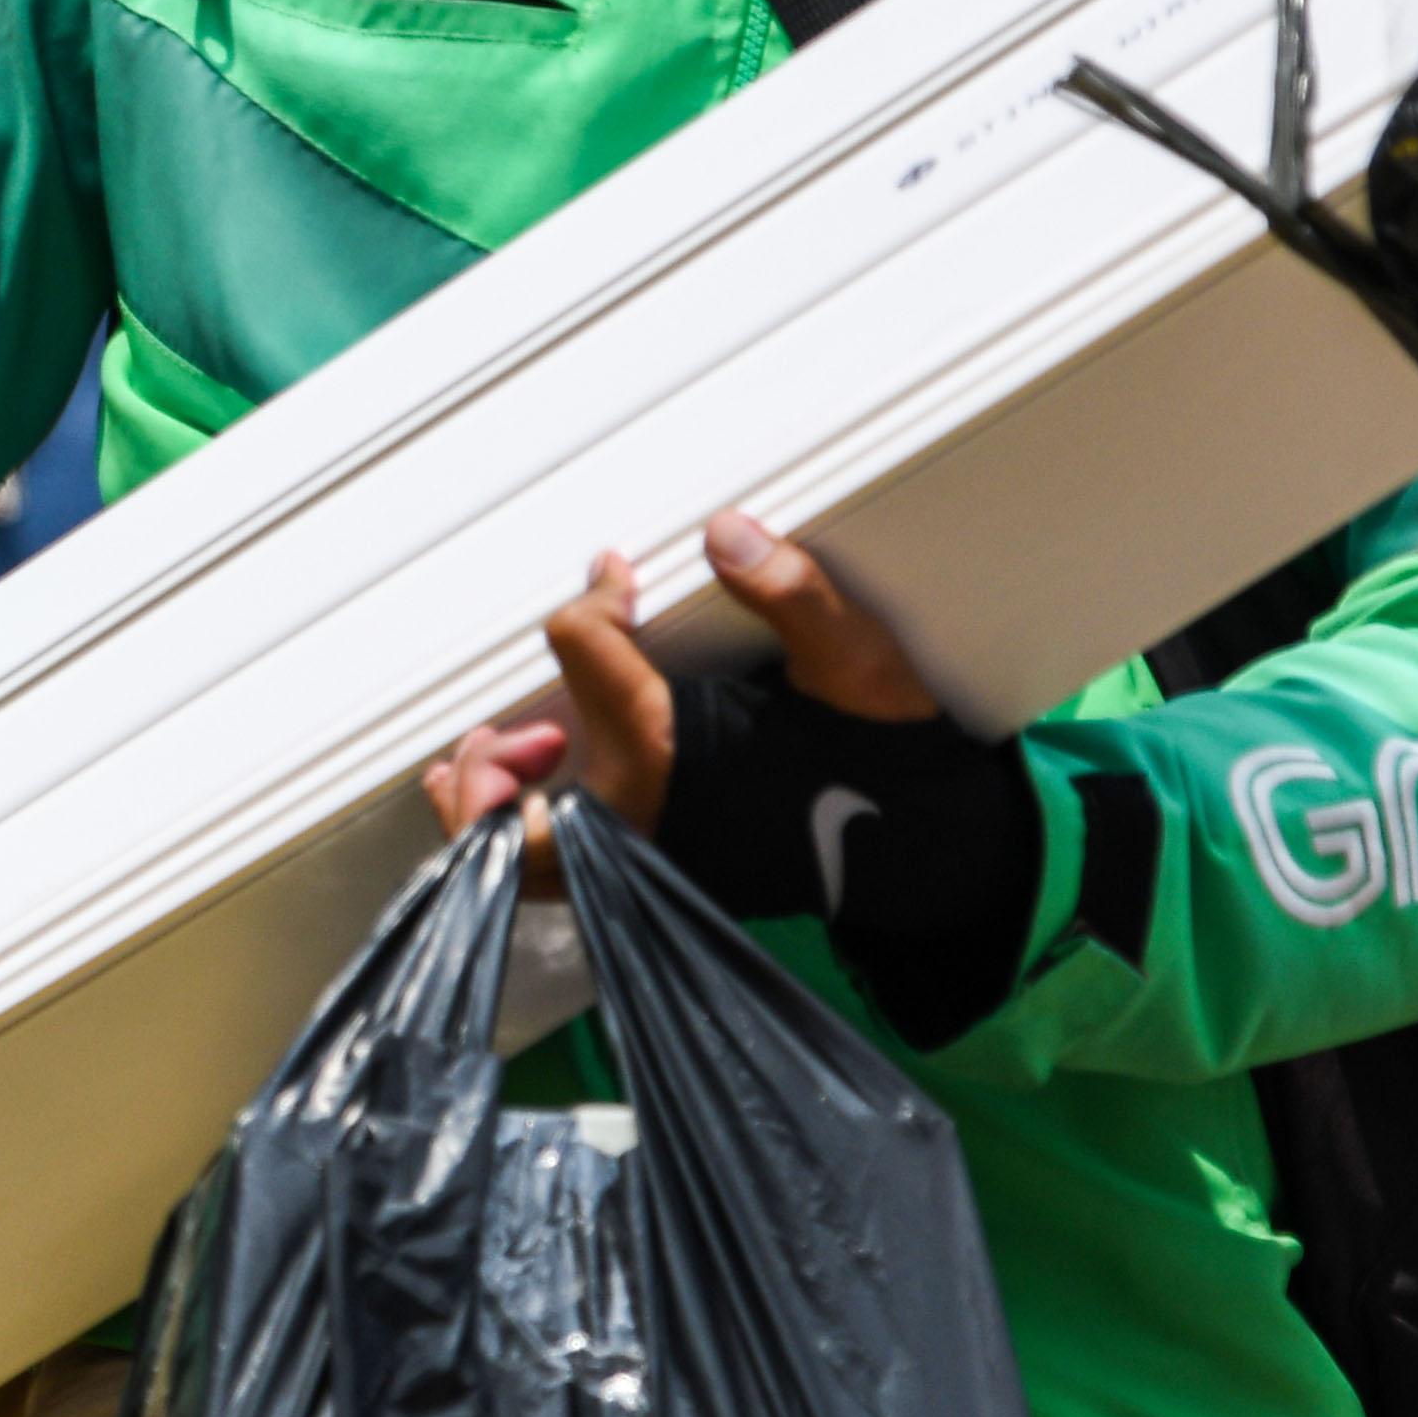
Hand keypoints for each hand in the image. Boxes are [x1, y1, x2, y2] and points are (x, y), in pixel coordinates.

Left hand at [420, 515, 938, 876]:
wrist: (930, 847)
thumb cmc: (887, 753)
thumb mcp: (857, 661)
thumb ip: (797, 594)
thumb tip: (726, 532)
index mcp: (671, 757)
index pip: (587, 652)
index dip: (594, 599)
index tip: (616, 577)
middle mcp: (643, 823)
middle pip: (506, 819)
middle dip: (486, 768)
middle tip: (512, 725)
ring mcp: (646, 865)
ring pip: (522, 864)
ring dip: (490, 810)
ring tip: (497, 757)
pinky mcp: (658, 884)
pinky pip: (557, 878)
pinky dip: (520, 840)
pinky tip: (530, 791)